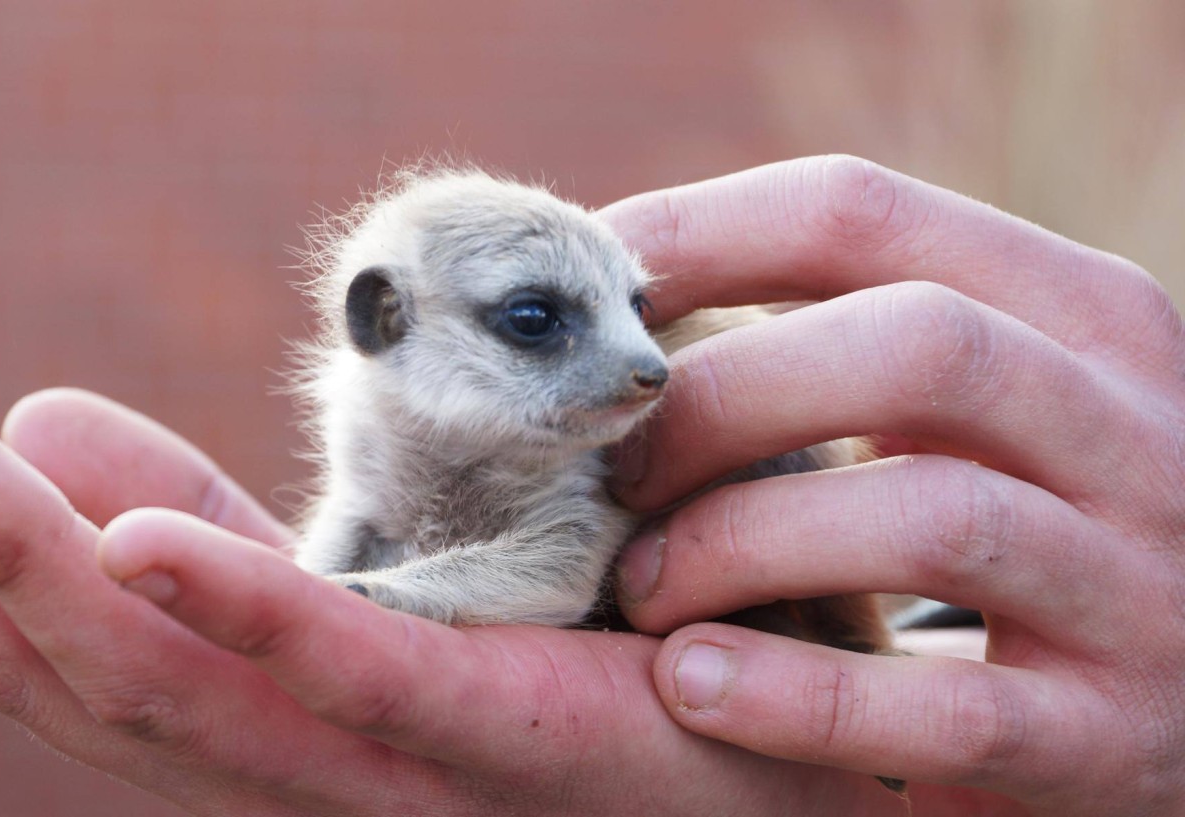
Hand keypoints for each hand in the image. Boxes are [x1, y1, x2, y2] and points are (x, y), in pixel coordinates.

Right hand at [0, 388, 996, 815]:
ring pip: (193, 696)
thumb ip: (292, 536)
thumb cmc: (624, 646)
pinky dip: (240, 619)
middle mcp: (333, 759)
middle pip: (115, 675)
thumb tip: (128, 440)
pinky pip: (361, 685)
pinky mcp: (515, 747)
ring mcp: (412, 772)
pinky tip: (132, 542)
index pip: (123, 643)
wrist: (811, 750)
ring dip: (49, 578)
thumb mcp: (426, 570)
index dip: (1, 562)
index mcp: (314, 708)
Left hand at [602, 155, 1184, 814]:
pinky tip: (692, 683)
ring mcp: (1133, 584)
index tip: (597, 295)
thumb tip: (641, 290)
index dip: (697, 235)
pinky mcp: (1107, 733)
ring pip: (924, 514)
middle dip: (720, 396)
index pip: (859, 214)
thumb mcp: (986, 390)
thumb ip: (852, 332)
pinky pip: (944, 708)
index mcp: (1076, 314)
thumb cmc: (1038, 514)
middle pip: (906, 345)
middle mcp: (1125, 427)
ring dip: (739, 541)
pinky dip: (794, 696)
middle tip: (612, 462)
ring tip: (640, 586)